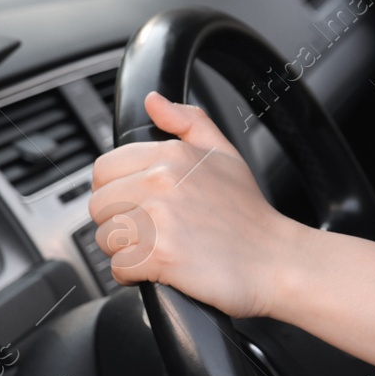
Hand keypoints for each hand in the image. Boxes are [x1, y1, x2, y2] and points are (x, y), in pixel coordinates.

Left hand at [88, 90, 303, 318]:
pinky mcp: (157, 255)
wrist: (275, 260)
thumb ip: (188, 121)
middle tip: (156, 229)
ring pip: (105, 238)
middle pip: (99, 206)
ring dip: (127, 249)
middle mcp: (161, 182)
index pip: (104, 169)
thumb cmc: (249, 213)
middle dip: (120, 221)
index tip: (141, 202)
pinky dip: (136, 274)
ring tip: (162, 246)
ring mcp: (158, 219)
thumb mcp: (226, 155)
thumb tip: (153, 101)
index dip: (117, 189)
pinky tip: (165, 266)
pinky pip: (118, 267)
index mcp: (172, 155)